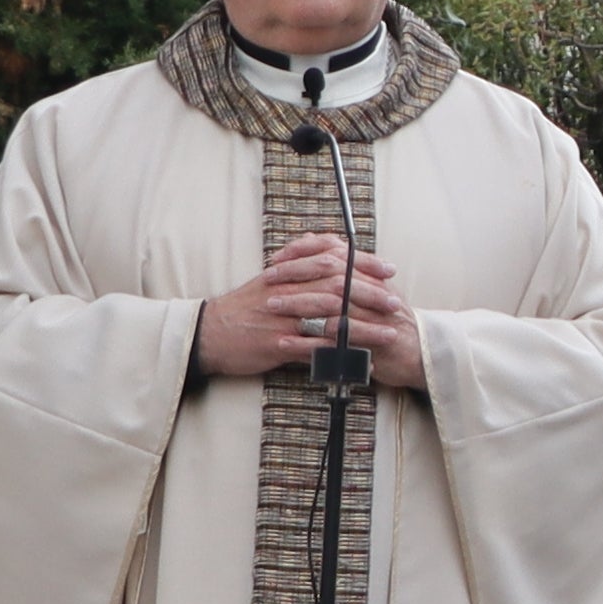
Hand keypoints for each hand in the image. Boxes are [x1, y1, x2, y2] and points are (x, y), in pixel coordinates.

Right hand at [198, 234, 413, 382]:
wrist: (208, 333)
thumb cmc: (243, 308)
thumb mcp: (268, 279)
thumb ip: (298, 262)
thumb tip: (324, 243)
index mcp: (285, 274)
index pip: (330, 260)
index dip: (362, 263)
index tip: (388, 268)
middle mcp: (285, 292)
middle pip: (334, 286)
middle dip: (369, 293)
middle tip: (394, 301)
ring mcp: (281, 319)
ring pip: (328, 318)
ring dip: (362, 326)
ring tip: (387, 333)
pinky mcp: (276, 345)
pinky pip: (312, 350)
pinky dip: (338, 355)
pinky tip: (359, 360)